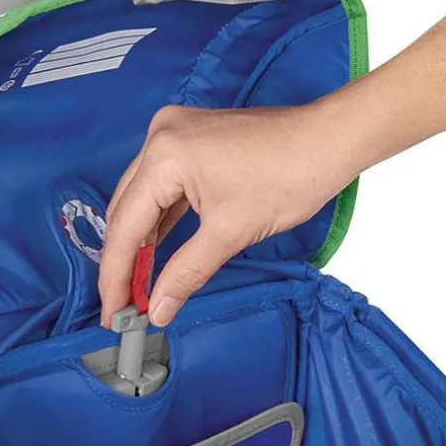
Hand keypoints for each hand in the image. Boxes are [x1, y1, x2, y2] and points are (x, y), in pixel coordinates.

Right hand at [98, 101, 360, 327]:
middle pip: (125, 209)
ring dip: (140, 242)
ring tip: (137, 286)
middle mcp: (160, 136)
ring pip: (141, 199)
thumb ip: (185, 273)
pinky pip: (162, 186)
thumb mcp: (231, 233)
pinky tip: (157, 252)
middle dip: (124, 261)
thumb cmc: (291, 175)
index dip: (116, 275)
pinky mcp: (190, 139)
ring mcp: (174, 134)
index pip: (126, 225)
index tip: (115, 311)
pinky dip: (160, 220)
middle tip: (124, 306)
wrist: (330, 139)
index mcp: (164, 155)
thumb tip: (158, 309)